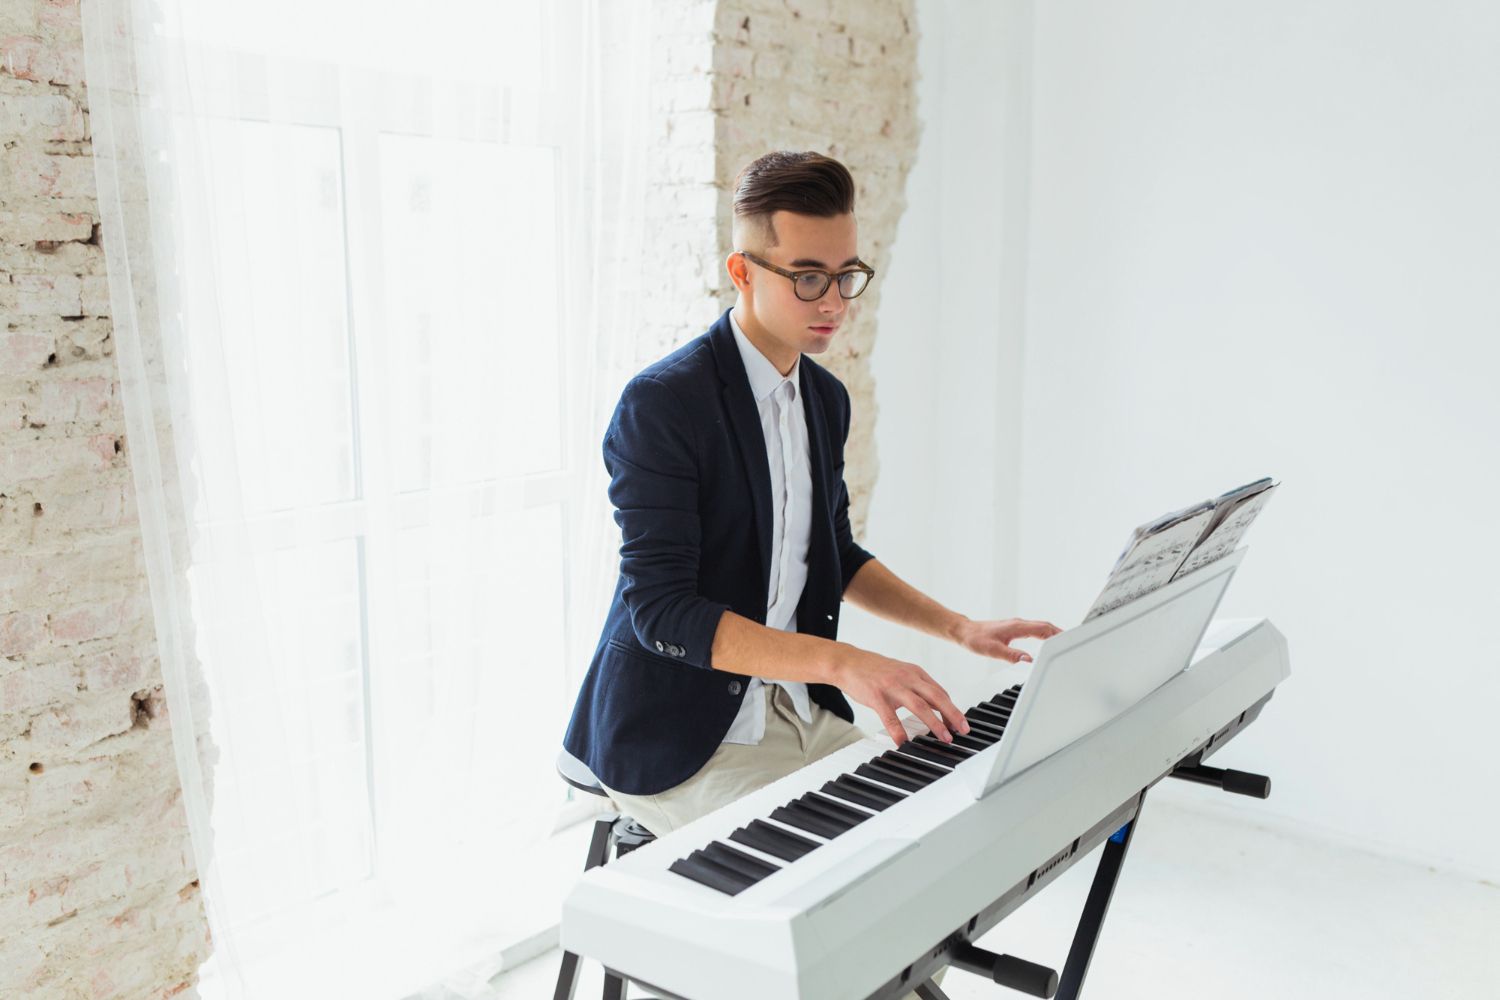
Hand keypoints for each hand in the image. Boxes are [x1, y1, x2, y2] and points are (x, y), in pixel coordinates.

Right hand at [829, 646, 971, 746]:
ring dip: (935, 723)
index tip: (960, 724)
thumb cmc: (874, 671)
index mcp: (915, 673)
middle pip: (937, 697)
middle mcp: (908, 678)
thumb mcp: (901, 674)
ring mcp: (893, 687)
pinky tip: (903, 742)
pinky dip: (899, 731)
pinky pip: (891, 717)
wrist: (848, 662)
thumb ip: (917, 688)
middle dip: (952, 715)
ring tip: (943, 738)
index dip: (952, 709)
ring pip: (920, 706)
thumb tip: (934, 705)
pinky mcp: (877, 696)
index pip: (940, 692)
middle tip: (962, 730)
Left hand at [951, 617, 1061, 663]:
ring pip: (1041, 627)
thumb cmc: (976, 639)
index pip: (1043, 629)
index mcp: (1017, 627)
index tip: (1070, 640)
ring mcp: (1017, 625)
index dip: (1058, 634)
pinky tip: (1047, 642)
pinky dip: (1045, 634)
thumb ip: (1012, 655)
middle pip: (1046, 626)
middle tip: (1074, 642)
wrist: (965, 632)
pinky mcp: (1014, 628)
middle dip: (1060, 633)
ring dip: (1053, 633)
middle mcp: (1019, 624)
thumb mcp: (993, 650)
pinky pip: (1034, 629)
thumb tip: (1028, 660)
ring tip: (1065, 643)